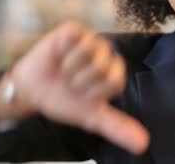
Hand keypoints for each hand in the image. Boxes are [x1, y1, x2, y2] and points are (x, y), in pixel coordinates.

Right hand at [0, 21, 148, 154]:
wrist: (32, 91)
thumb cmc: (64, 99)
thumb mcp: (91, 116)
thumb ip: (117, 128)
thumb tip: (143, 144)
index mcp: (114, 72)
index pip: (115, 82)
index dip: (95, 92)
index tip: (84, 95)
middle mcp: (106, 54)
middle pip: (102, 67)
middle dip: (80, 81)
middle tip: (71, 83)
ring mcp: (90, 40)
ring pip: (88, 52)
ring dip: (70, 68)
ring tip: (64, 70)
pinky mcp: (73, 30)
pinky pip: (75, 39)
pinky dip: (63, 53)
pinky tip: (59, 55)